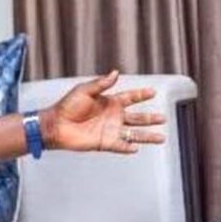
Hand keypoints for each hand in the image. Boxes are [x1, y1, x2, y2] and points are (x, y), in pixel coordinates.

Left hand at [39, 70, 165, 153]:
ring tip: (161, 138)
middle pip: (137, 118)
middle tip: (164, 118)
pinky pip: (120, 146)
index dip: (141, 95)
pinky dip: (128, 147)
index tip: (153, 92)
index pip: (130, 98)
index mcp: (110, 102)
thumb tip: (116, 72)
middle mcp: (113, 117)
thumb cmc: (68, 105)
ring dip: (147, 136)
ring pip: (134, 134)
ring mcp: (111, 130)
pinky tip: (137, 148)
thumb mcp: (85, 90)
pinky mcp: (105, 142)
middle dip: (150, 118)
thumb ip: (101, 83)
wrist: (57, 124)